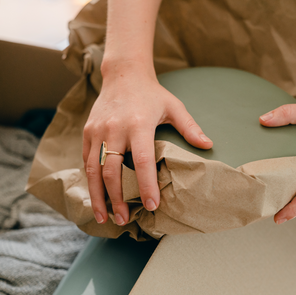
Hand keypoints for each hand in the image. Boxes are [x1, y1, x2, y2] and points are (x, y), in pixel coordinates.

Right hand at [83, 66, 212, 225]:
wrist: (123, 74)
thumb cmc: (152, 94)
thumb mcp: (174, 106)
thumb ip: (190, 127)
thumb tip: (208, 145)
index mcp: (138, 124)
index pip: (141, 162)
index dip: (145, 186)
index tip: (151, 206)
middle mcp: (115, 129)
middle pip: (112, 171)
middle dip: (117, 199)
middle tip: (124, 219)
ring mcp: (98, 130)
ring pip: (93, 170)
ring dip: (98, 196)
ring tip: (105, 217)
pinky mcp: (88, 132)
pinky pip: (87, 160)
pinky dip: (90, 181)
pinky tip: (97, 196)